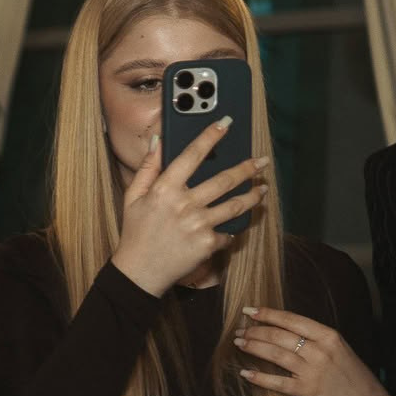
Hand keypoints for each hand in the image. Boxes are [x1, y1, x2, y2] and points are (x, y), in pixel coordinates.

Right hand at [110, 120, 269, 295]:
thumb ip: (147, 167)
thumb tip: (157, 140)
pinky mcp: (208, 243)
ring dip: (253, 195)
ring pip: (236, 205)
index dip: (210, 137)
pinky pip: (227, 233)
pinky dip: (229, 230)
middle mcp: (184, 204)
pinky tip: (234, 226)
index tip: (226, 123)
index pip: (192, 156)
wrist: (139, 271)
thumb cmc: (135, 232)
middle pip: (224, 180)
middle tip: (262, 161)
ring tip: (262, 189)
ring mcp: (198, 224)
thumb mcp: (133, 197)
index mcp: (164, 190)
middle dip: (247, 168)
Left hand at [235, 305, 394, 395]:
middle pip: (279, 336)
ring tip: (238, 343)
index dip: (268, 314)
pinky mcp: (306, 391)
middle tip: (239, 331)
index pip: (292, 320)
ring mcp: (312, 371)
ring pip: (275, 354)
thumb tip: (280, 327)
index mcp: (328, 336)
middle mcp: (320, 351)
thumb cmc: (348, 373)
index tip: (249, 310)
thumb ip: (313, 338)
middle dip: (255, 331)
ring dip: (253, 347)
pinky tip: (245, 373)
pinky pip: (276, 382)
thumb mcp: (337, 348)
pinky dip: (258, 377)